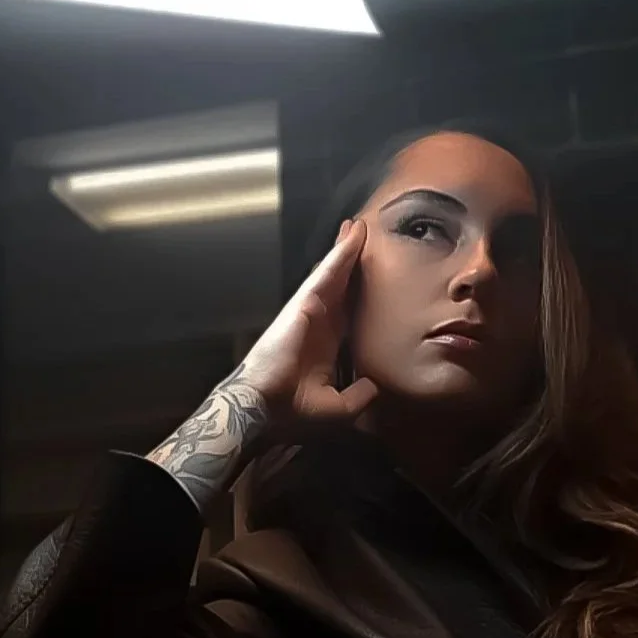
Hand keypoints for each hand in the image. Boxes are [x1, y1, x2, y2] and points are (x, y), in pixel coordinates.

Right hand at [240, 219, 377, 423]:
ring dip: (346, 251)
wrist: (263, 408)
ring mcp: (310, 311)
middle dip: (351, 264)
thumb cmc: (291, 410)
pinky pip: (326, 275)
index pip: (349, 313)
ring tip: (358, 227)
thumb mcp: (336, 409)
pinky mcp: (303, 304)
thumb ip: (357, 397)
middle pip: (341, 287)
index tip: (373, 278)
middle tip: (365, 238)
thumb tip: (374, 387)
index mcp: (326, 346)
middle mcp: (319, 324)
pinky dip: (340, 255)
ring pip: (334, 274)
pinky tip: (352, 238)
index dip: (359, 293)